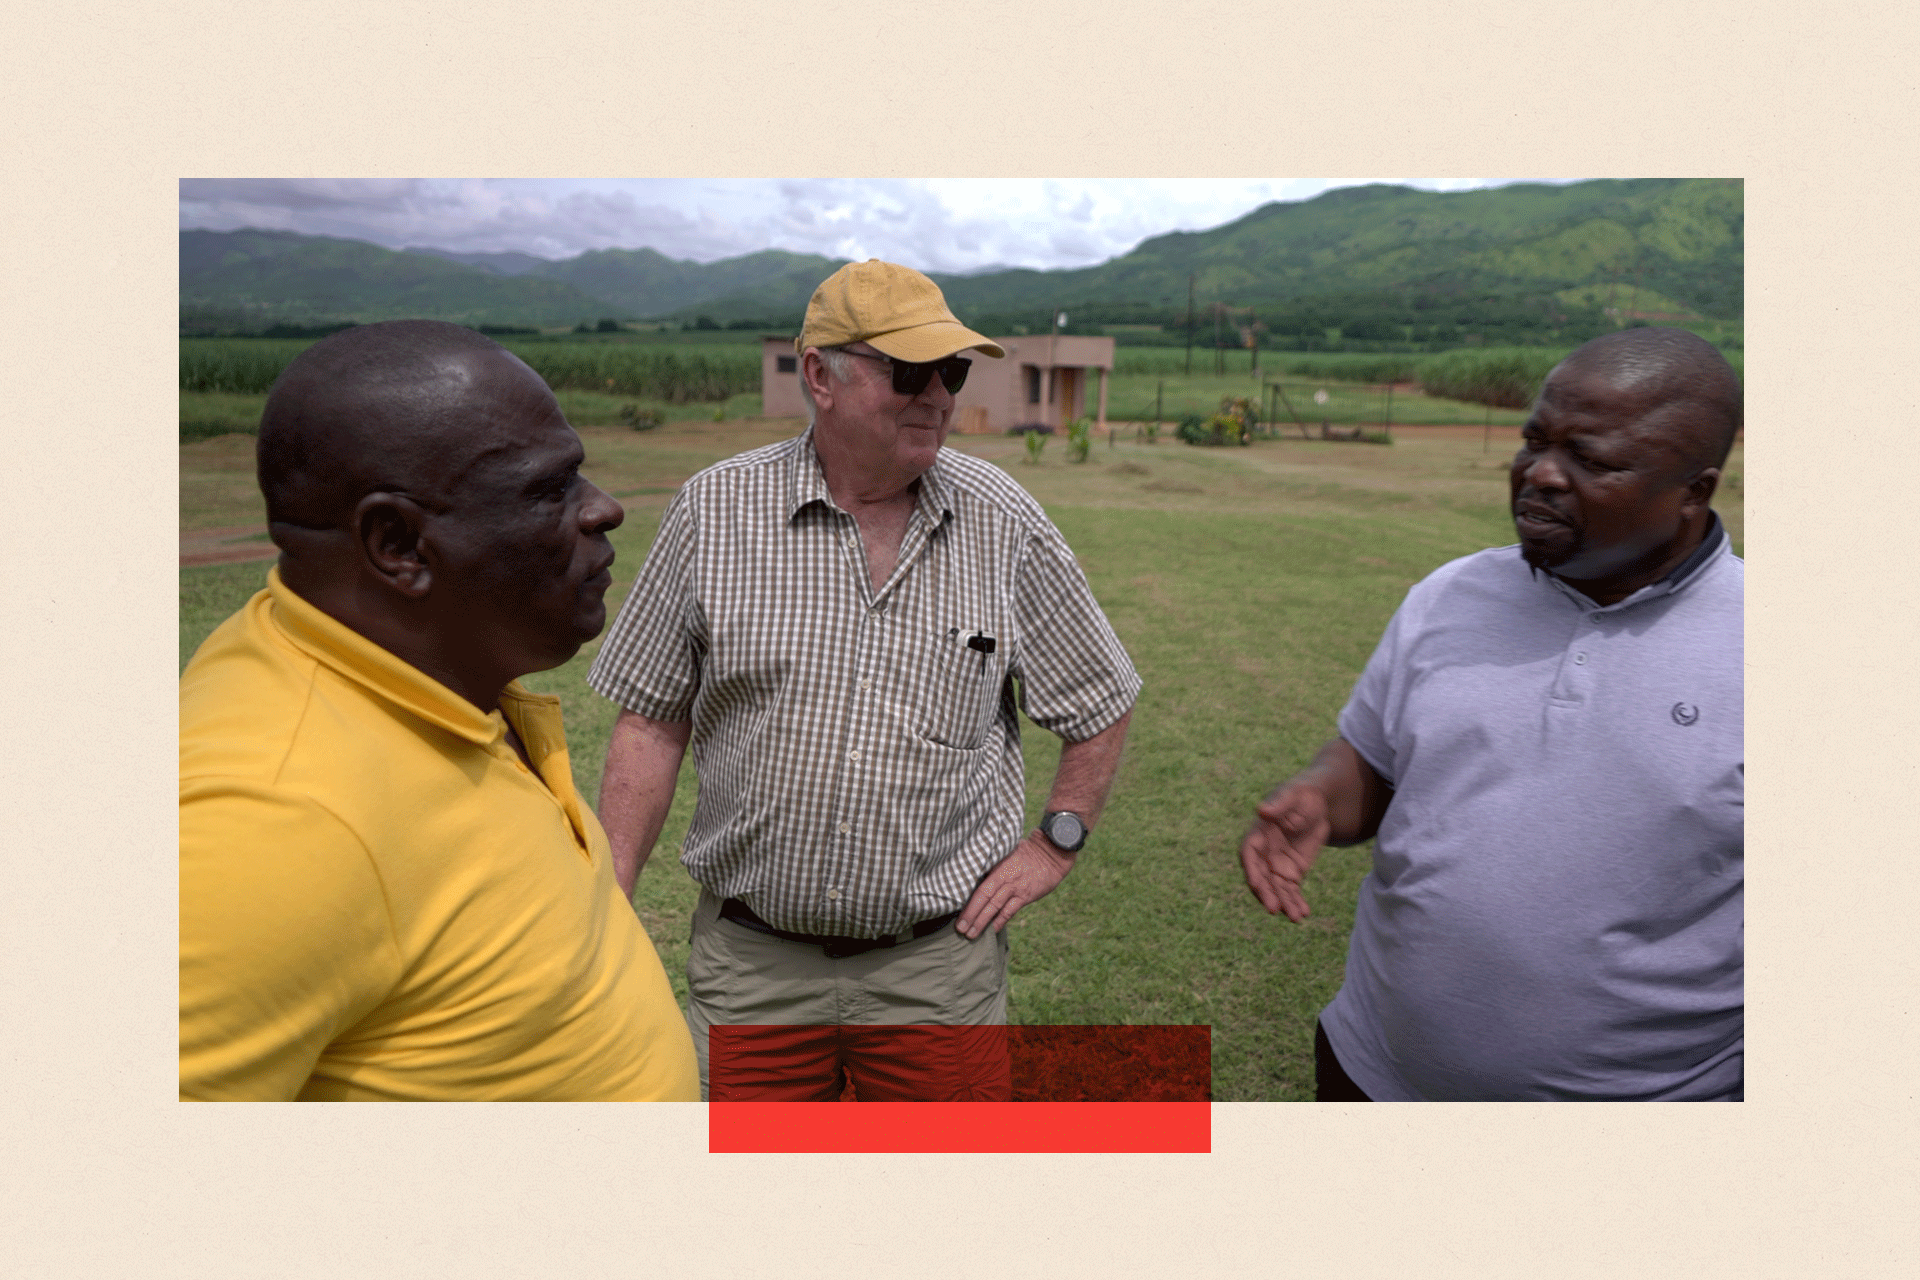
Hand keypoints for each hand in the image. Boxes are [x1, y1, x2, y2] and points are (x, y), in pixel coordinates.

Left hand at [957, 833, 1075, 938]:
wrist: (1051, 852)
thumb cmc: (1027, 852)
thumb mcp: (1007, 853)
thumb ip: (993, 866)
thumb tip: (976, 875)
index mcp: (997, 869)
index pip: (979, 889)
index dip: (968, 904)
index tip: (958, 916)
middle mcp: (1005, 879)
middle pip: (984, 899)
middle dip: (971, 916)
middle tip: (960, 930)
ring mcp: (1016, 889)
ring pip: (995, 907)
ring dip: (982, 922)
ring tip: (971, 934)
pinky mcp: (1026, 895)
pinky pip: (1010, 911)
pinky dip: (1001, 921)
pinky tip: (993, 930)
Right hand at [1240, 781, 1331, 922]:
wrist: (1317, 804)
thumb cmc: (1301, 795)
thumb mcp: (1292, 796)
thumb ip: (1278, 805)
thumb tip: (1261, 810)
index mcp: (1257, 835)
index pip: (1249, 856)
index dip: (1251, 872)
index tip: (1257, 886)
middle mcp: (1264, 854)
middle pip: (1261, 878)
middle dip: (1267, 894)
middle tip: (1275, 909)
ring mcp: (1277, 865)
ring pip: (1277, 889)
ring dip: (1285, 904)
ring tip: (1296, 917)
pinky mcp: (1292, 872)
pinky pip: (1291, 891)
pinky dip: (1296, 902)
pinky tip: (1304, 913)